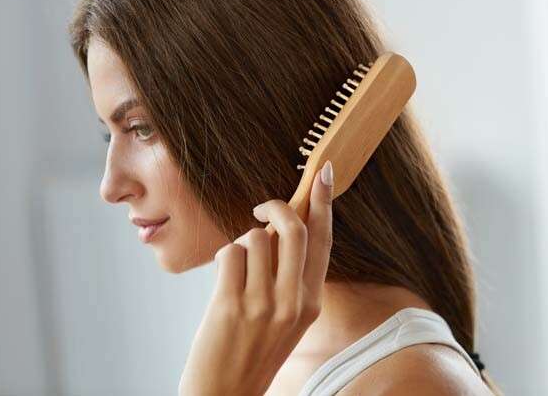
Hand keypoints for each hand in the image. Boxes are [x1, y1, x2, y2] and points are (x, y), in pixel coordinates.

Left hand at [178, 160, 333, 395]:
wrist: (225, 394)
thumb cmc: (254, 350)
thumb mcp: (287, 316)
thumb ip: (289, 275)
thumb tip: (276, 227)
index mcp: (311, 302)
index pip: (323, 242)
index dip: (324, 203)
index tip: (323, 173)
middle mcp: (294, 301)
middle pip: (293, 229)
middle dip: (275, 206)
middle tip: (260, 208)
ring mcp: (264, 304)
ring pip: (255, 238)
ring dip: (242, 244)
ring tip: (237, 270)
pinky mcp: (231, 305)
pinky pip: (230, 253)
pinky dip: (225, 258)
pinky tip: (223, 281)